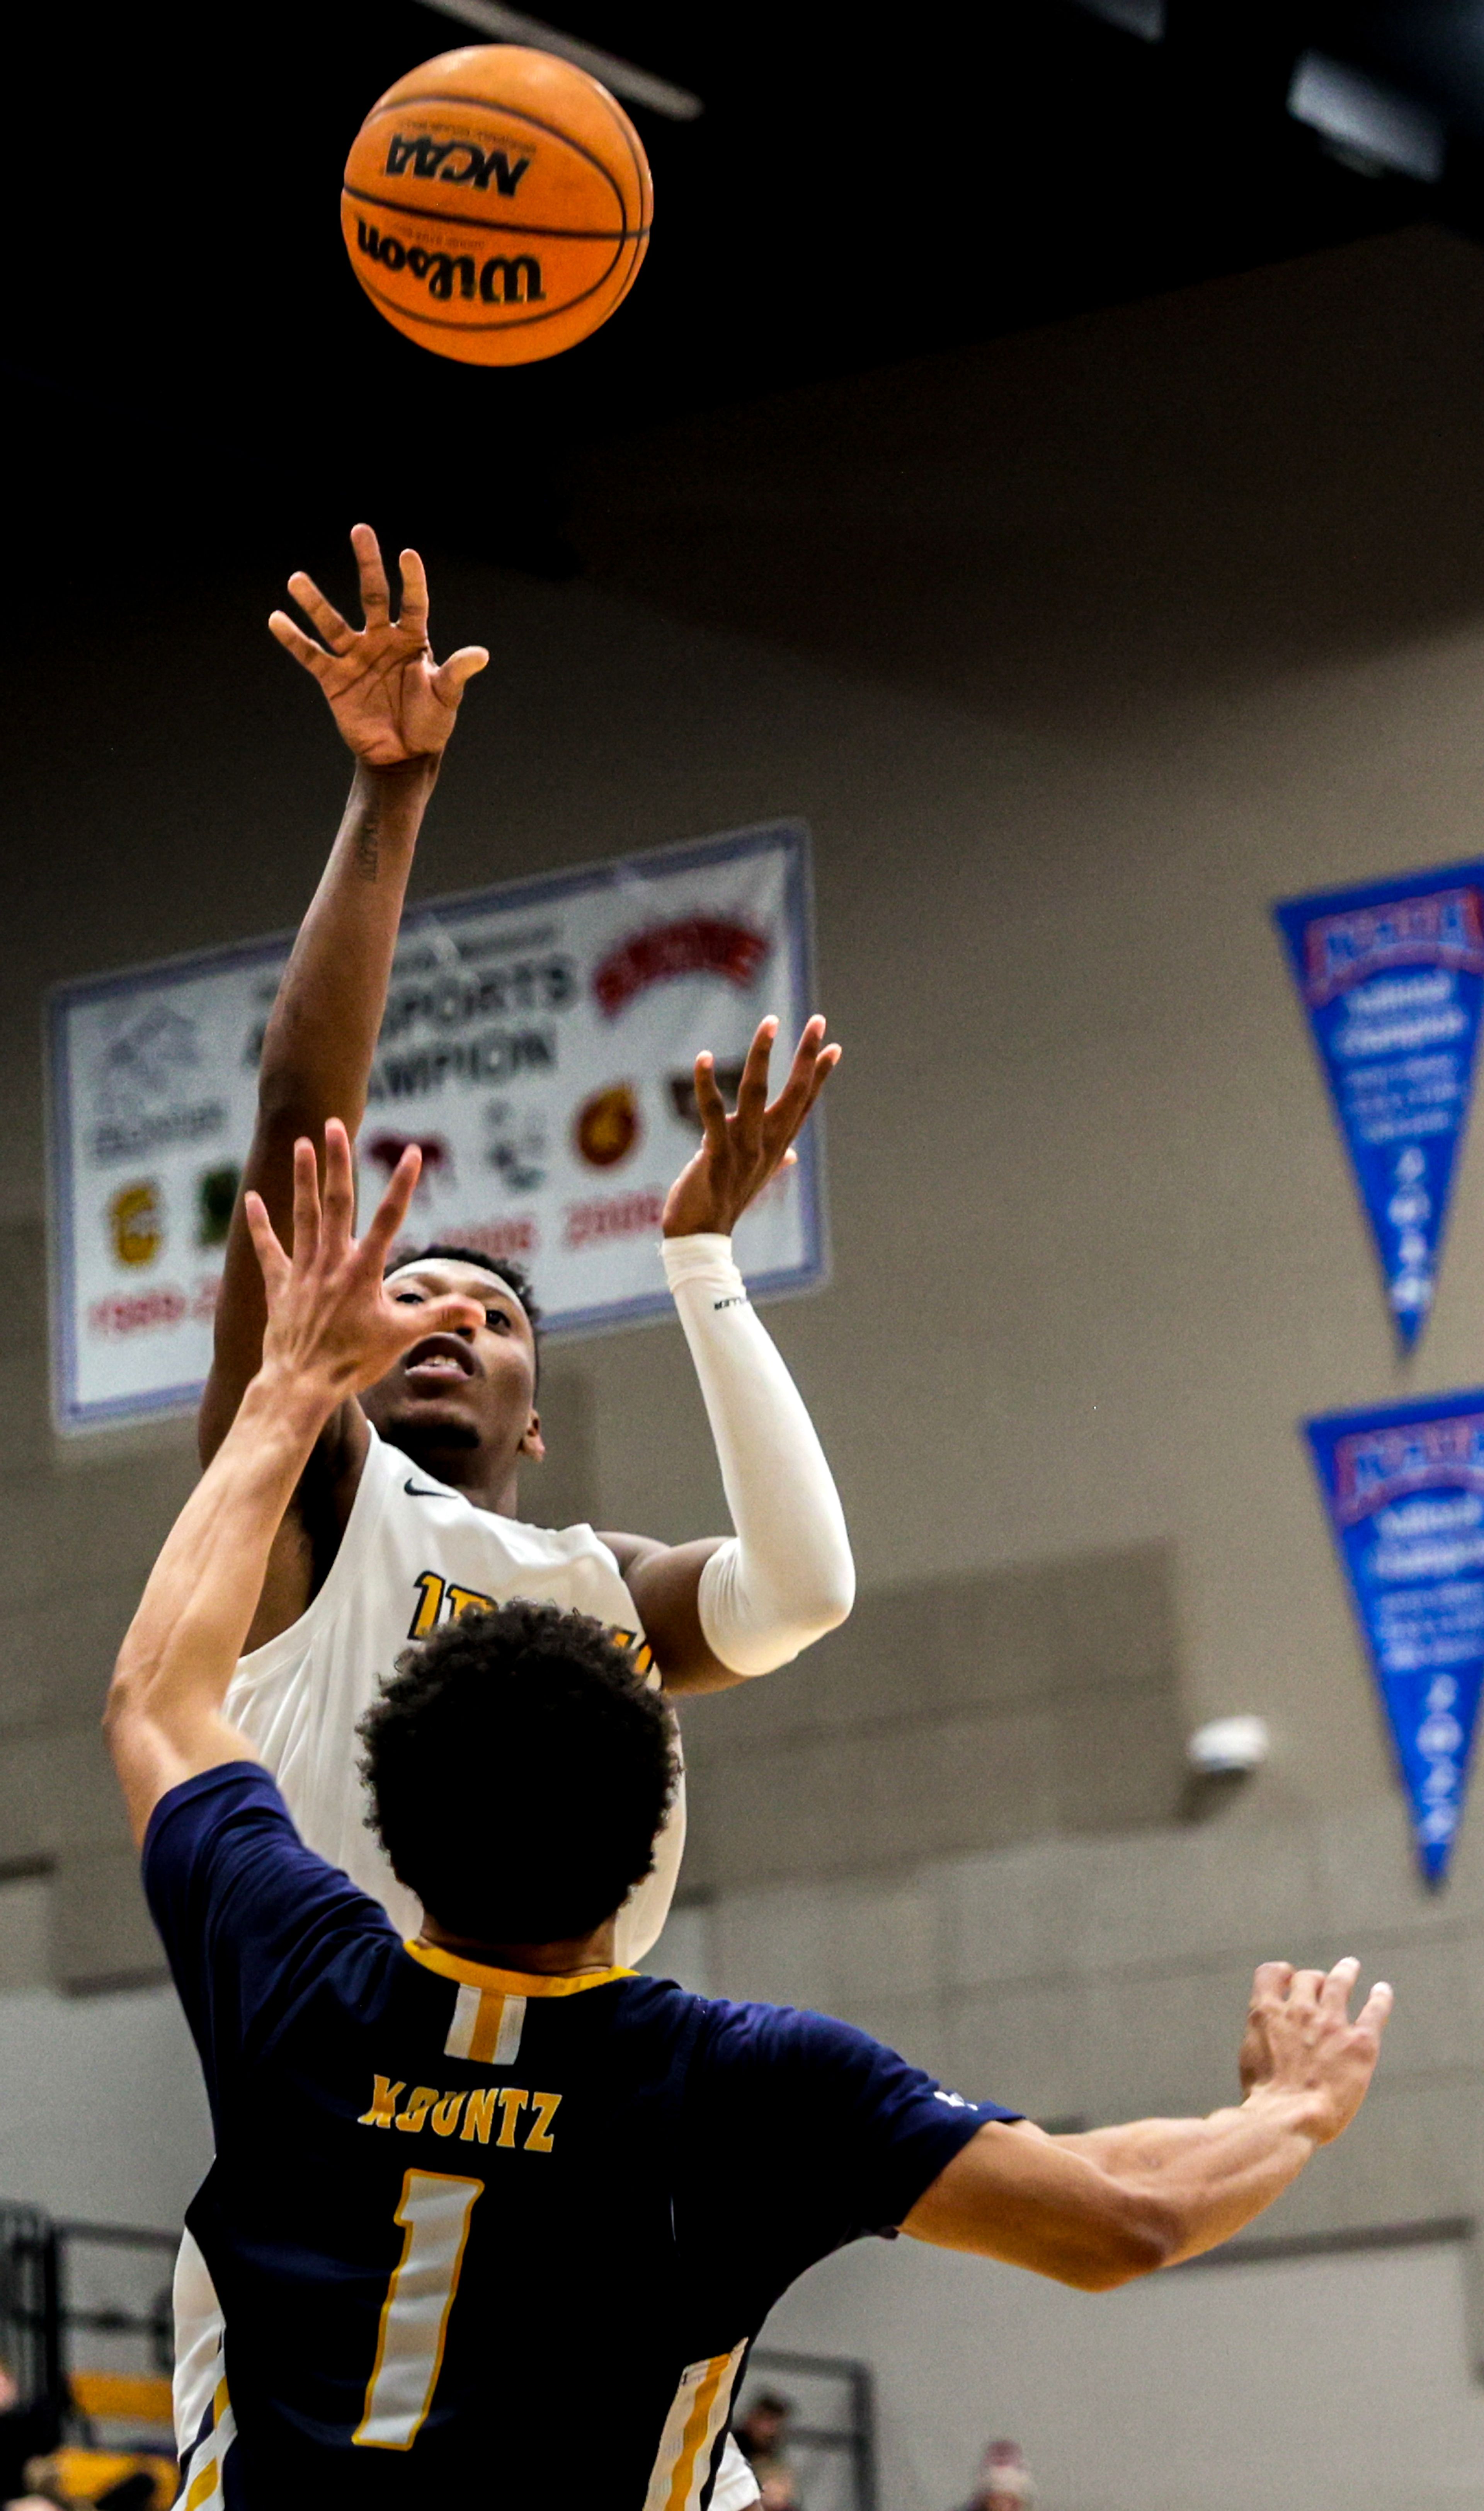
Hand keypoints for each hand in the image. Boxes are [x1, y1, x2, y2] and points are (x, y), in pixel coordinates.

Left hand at [245, 1120, 482, 1404]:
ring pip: (303, 1215)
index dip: (402, 1185)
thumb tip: (477, 1311)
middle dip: (337, 1161)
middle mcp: (332, 1263)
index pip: (388, 1219)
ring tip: (301, 1144)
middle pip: (336, 1202)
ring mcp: (303, 1272)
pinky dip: (260, 1225)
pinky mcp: (280, 1287)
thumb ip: (440, 1316)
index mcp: (364, 1272)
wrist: (301, 1385)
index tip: (412, 1153)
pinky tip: (253, 1198)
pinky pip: (268, 1250)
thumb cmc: (353, 1363)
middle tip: (334, 1125)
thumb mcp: (402, 1338)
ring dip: (302, 1178)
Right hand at [268, 524, 487, 766]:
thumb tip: (481, 654)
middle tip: (360, 530)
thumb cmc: (430, 723)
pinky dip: (293, 639)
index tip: (407, 554)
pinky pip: (310, 655)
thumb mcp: (447, 697)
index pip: (413, 602)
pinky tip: (276, 618)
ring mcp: (356, 656)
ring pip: (333, 622)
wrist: (403, 755)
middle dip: (367, 563)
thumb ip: (456, 673)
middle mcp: (381, 640)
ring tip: (296, 578)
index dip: (412, 579)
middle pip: (372, 594)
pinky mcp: (334, 678)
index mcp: (412, 639)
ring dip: (314, 602)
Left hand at [662, 1015, 839, 1237]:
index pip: (803, 1104)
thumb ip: (775, 1160)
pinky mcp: (716, 1156)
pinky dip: (707, 1085)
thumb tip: (792, 1156)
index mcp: (776, 1147)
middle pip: (794, 1094)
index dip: (819, 1075)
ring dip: (763, 1056)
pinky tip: (704, 1058)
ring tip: (771, 1023)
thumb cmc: (723, 1202)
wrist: (700, 1237)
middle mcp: (767, 1146)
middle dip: (807, 1055)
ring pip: (757, 1095)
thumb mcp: (754, 1177)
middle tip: (818, 1020)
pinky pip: (712, 1114)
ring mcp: (744, 1151)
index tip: (834, 1047)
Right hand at [1237, 1957, 1391, 2143]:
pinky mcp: (1359, 2042)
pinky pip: (1374, 2010)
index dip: (1281, 1974)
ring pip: (1339, 1983)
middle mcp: (1299, 2010)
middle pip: (1308, 1979)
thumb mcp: (1251, 2058)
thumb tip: (1272, 2039)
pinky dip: (1380, 1997)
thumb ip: (1264, 2038)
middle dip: (1314, 1980)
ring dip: (1345, 1971)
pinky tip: (1383, 1990)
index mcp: (1267, 2013)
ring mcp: (1330, 2023)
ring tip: (1350, 1966)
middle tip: (1322, 1984)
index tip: (1288, 1979)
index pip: (1271, 1974)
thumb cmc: (1265, 2099)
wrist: (1287, 2117)